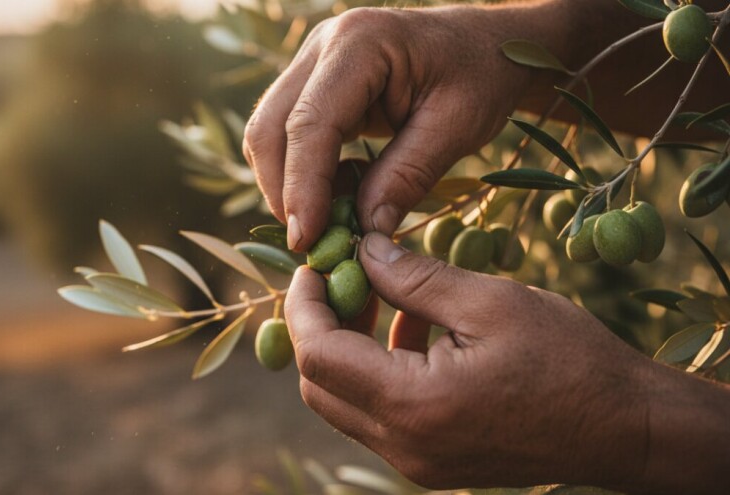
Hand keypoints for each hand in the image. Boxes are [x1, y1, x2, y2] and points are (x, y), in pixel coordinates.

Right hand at [243, 6, 545, 250]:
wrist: (489, 44)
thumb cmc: (483, 76)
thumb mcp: (457, 128)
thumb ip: (407, 177)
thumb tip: (364, 233)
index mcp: (361, 44)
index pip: (310, 123)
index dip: (302, 187)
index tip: (306, 240)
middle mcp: (323, 45)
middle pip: (270, 127)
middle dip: (283, 191)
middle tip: (311, 243)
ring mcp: (313, 62)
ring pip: (268, 133)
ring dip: (287, 185)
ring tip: (327, 223)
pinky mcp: (314, 83)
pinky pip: (287, 134)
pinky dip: (301, 173)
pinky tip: (336, 197)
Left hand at [285, 232, 654, 489]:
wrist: (625, 428)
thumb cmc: (569, 360)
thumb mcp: (489, 302)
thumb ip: (415, 277)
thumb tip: (363, 249)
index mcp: (415, 405)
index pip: (317, 355)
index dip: (304, 305)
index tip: (315, 264)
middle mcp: (405, 445)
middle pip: (319, 384)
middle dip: (318, 325)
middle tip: (341, 276)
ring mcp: (417, 462)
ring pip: (343, 403)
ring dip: (346, 348)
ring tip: (377, 294)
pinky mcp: (432, 463)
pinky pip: (378, 416)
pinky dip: (375, 372)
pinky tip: (410, 331)